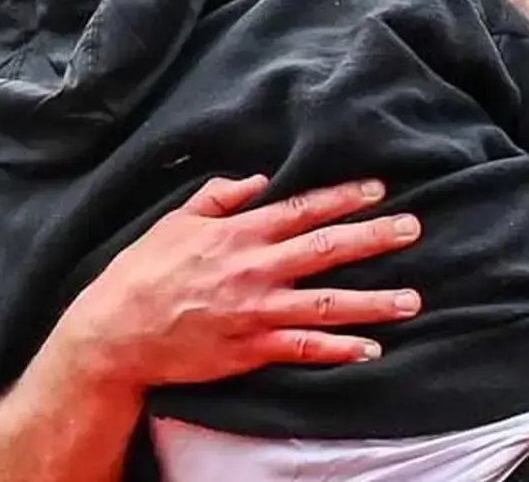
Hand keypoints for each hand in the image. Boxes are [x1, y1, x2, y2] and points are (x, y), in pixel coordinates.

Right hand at [53, 175, 423, 391]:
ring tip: (412, 299)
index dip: (343, 198)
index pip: (302, 209)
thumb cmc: (141, 274)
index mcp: (239, 234)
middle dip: (374, 238)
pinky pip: (305, 349)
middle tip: (414, 229)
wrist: (115, 334)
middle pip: (327, 250)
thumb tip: (258, 179)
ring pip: (327, 304)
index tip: (379, 190)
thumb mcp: (176, 221)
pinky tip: (371, 348)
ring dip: (374, 301)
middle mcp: (255, 270)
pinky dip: (340, 350)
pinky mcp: (252, 350)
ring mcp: (257, 312)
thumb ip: (219, 197)